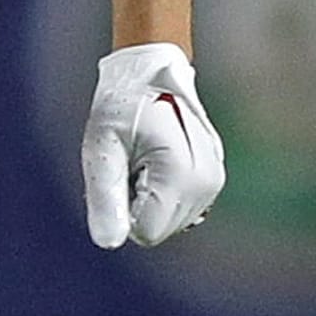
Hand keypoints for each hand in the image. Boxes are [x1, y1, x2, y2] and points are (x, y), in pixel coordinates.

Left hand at [81, 42, 224, 248]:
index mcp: (180, 176)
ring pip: (169, 221)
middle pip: (158, 229)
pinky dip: (163, 192)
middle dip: (137, 204)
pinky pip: (179, 207)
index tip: (122, 170)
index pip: (145, 232)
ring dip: (150, 198)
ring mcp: (214, 183)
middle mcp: (206, 185)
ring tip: (144, 158)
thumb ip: (105, 197)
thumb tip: (108, 243)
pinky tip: (157, 161)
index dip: (123, 209)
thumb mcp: (102, 148)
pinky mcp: (213, 179)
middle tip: (131, 161)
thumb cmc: (122, 107)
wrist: (153, 72)